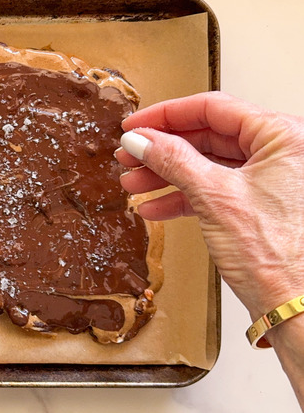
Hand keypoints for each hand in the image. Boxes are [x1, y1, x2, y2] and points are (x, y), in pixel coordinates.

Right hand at [116, 91, 303, 320]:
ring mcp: (272, 181)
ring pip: (208, 165)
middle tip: (129, 156)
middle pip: (209, 137)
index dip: (166, 115)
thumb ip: (173, 160)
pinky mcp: (261, 206)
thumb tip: (141, 140)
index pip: (214, 108)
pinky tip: (155, 207)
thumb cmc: (280, 256)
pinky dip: (184, 197)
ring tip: (133, 183)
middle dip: (163, 150)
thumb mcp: (215, 197)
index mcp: (285, 136)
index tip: (135, 126)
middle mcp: (283, 153)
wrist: (298, 308)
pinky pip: (215, 190)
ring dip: (167, 175)